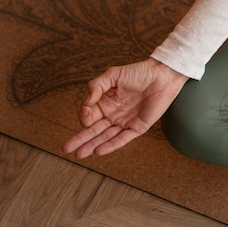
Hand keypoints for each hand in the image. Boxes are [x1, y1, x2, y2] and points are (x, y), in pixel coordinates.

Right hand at [62, 58, 186, 158]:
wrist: (162, 75)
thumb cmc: (138, 72)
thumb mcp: (113, 75)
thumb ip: (96, 86)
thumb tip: (86, 103)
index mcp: (106, 102)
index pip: (89, 114)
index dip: (84, 115)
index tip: (85, 111)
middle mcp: (113, 114)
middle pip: (93, 130)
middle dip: (80, 140)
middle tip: (65, 148)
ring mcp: (125, 121)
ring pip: (105, 137)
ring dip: (91, 146)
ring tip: (78, 154)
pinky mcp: (137, 127)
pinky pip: (122, 139)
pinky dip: (110, 145)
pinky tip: (98, 151)